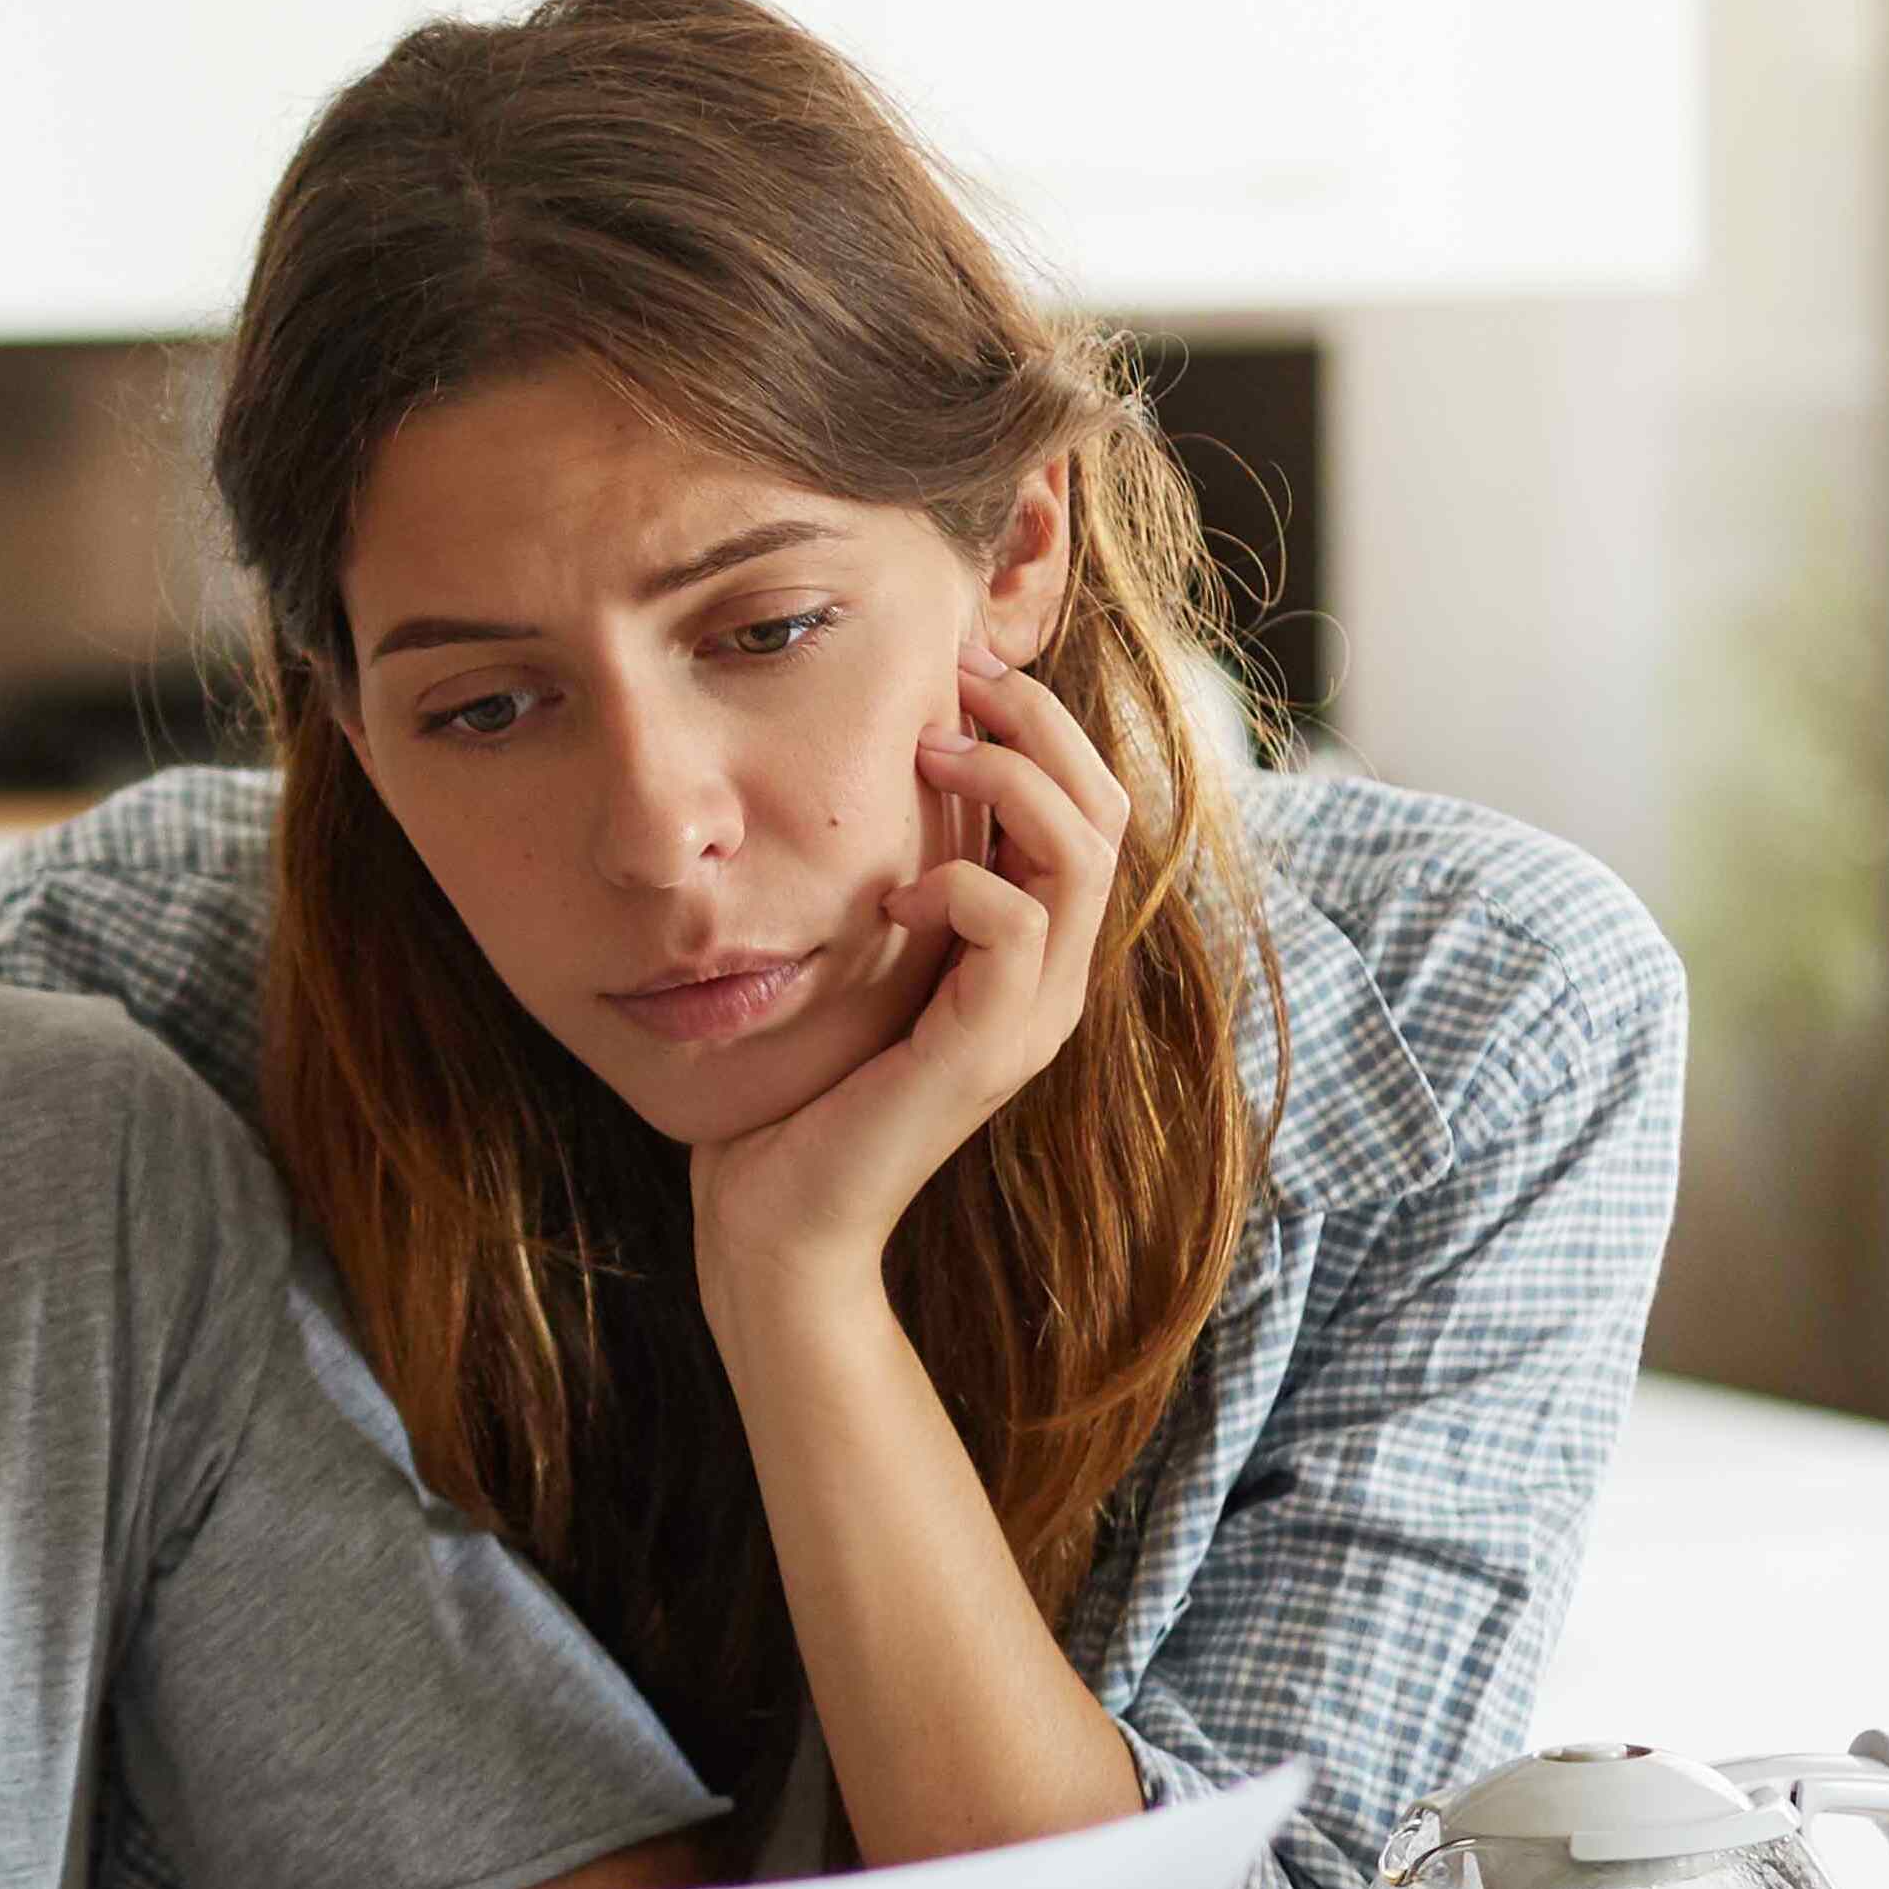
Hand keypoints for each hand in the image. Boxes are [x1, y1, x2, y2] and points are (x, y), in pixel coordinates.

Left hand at [687, 647, 1127, 1319]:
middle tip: (957, 680)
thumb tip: (879, 775)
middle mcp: (1055, 982)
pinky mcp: (988, 1051)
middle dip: (1039, 723)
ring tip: (930, 757)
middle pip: (1110, 811)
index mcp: (1037, 954)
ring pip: (1083, 854)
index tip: (961, 671)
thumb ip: (897, 884)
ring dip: (1008, 781)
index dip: (1044, 725)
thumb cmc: (803, 1086)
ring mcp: (1031, 1019)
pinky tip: (896, 894)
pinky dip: (961, 882)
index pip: (1095, 807)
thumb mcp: (863, 960)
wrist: (779, 1218)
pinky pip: (1017, 926)